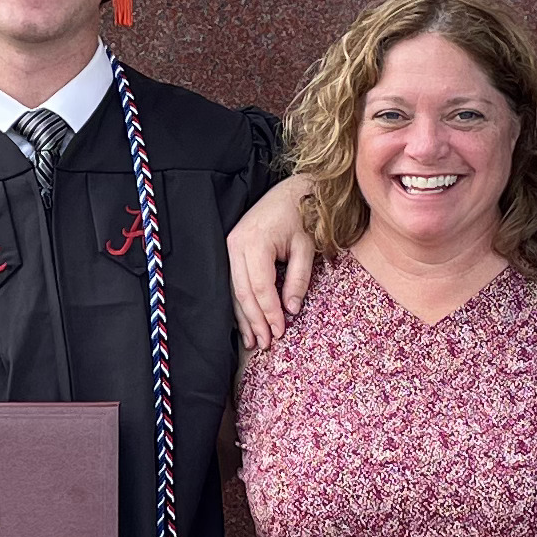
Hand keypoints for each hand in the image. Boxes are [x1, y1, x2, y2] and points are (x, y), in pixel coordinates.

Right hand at [226, 180, 317, 350]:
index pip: (261, 288)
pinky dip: (240, 305)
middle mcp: (236, 246)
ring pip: (234, 291)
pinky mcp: (230, 250)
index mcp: (255, 243)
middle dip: (255, 321)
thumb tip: (291, 309)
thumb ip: (299, 279)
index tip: (280, 332)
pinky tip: (245, 323)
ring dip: (244, 318)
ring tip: (253, 341)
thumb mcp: (306, 248)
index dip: (270, 313)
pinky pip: (233, 283)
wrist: (290, 192)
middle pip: (243, 293)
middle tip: (265, 344)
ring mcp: (229, 247)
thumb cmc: (301, 217)